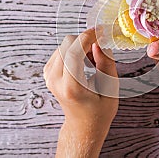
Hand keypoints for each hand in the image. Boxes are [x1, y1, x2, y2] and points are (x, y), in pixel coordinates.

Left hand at [43, 28, 117, 157]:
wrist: (83, 125)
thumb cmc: (99, 111)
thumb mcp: (110, 90)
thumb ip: (106, 64)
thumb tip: (99, 43)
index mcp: (71, 88)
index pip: (74, 53)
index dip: (88, 38)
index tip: (101, 32)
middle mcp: (55, 81)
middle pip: (67, 44)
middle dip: (86, 42)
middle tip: (100, 54)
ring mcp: (49, 76)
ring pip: (64, 44)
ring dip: (81, 46)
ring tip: (93, 62)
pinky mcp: (48, 72)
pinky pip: (61, 50)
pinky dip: (75, 50)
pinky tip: (84, 63)